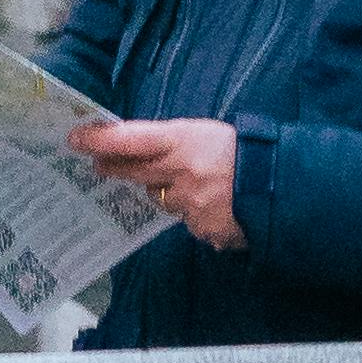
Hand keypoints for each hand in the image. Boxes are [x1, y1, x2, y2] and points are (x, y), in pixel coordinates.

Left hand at [72, 115, 243, 253]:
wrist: (285, 184)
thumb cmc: (247, 151)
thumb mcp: (208, 134)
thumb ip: (175, 143)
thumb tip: (143, 152)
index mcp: (184, 140)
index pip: (130, 139)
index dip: (100, 140)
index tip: (76, 139)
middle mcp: (181, 172)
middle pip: (135, 172)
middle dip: (115, 168)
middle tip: (99, 166)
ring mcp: (191, 204)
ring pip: (163, 199)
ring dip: (170, 191)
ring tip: (198, 182)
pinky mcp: (204, 228)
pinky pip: (190, 221)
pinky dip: (199, 213)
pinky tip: (219, 205)